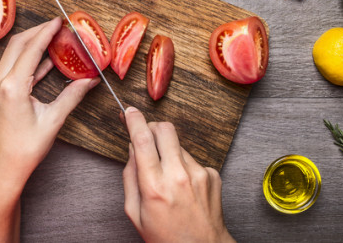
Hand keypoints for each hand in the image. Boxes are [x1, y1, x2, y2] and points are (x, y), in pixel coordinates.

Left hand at [0, 18, 98, 241]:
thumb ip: (72, 96)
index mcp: (13, 86)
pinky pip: (11, 66)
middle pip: (18, 44)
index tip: (60, 21)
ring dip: (32, 43)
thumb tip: (90, 81)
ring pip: (12, 53)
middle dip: (38, 31)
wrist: (2, 169)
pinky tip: (46, 60)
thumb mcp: (53, 121)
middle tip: (58, 25)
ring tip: (53, 38)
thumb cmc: (24, 150)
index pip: (32, 48)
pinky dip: (27, 59)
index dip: (47, 32)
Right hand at [122, 107, 234, 242]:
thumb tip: (132, 149)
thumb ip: (130, 177)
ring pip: (178, 144)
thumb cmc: (166, 237)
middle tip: (146, 138)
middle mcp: (179, 176)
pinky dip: (184, 166)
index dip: (134, 121)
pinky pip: (192, 158)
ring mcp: (199, 174)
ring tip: (167, 177)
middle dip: (152, 127)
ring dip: (169, 151)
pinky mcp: (212, 175)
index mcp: (155, 187)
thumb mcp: (135, 213)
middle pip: (165, 129)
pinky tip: (184, 186)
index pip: (143, 141)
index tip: (129, 112)